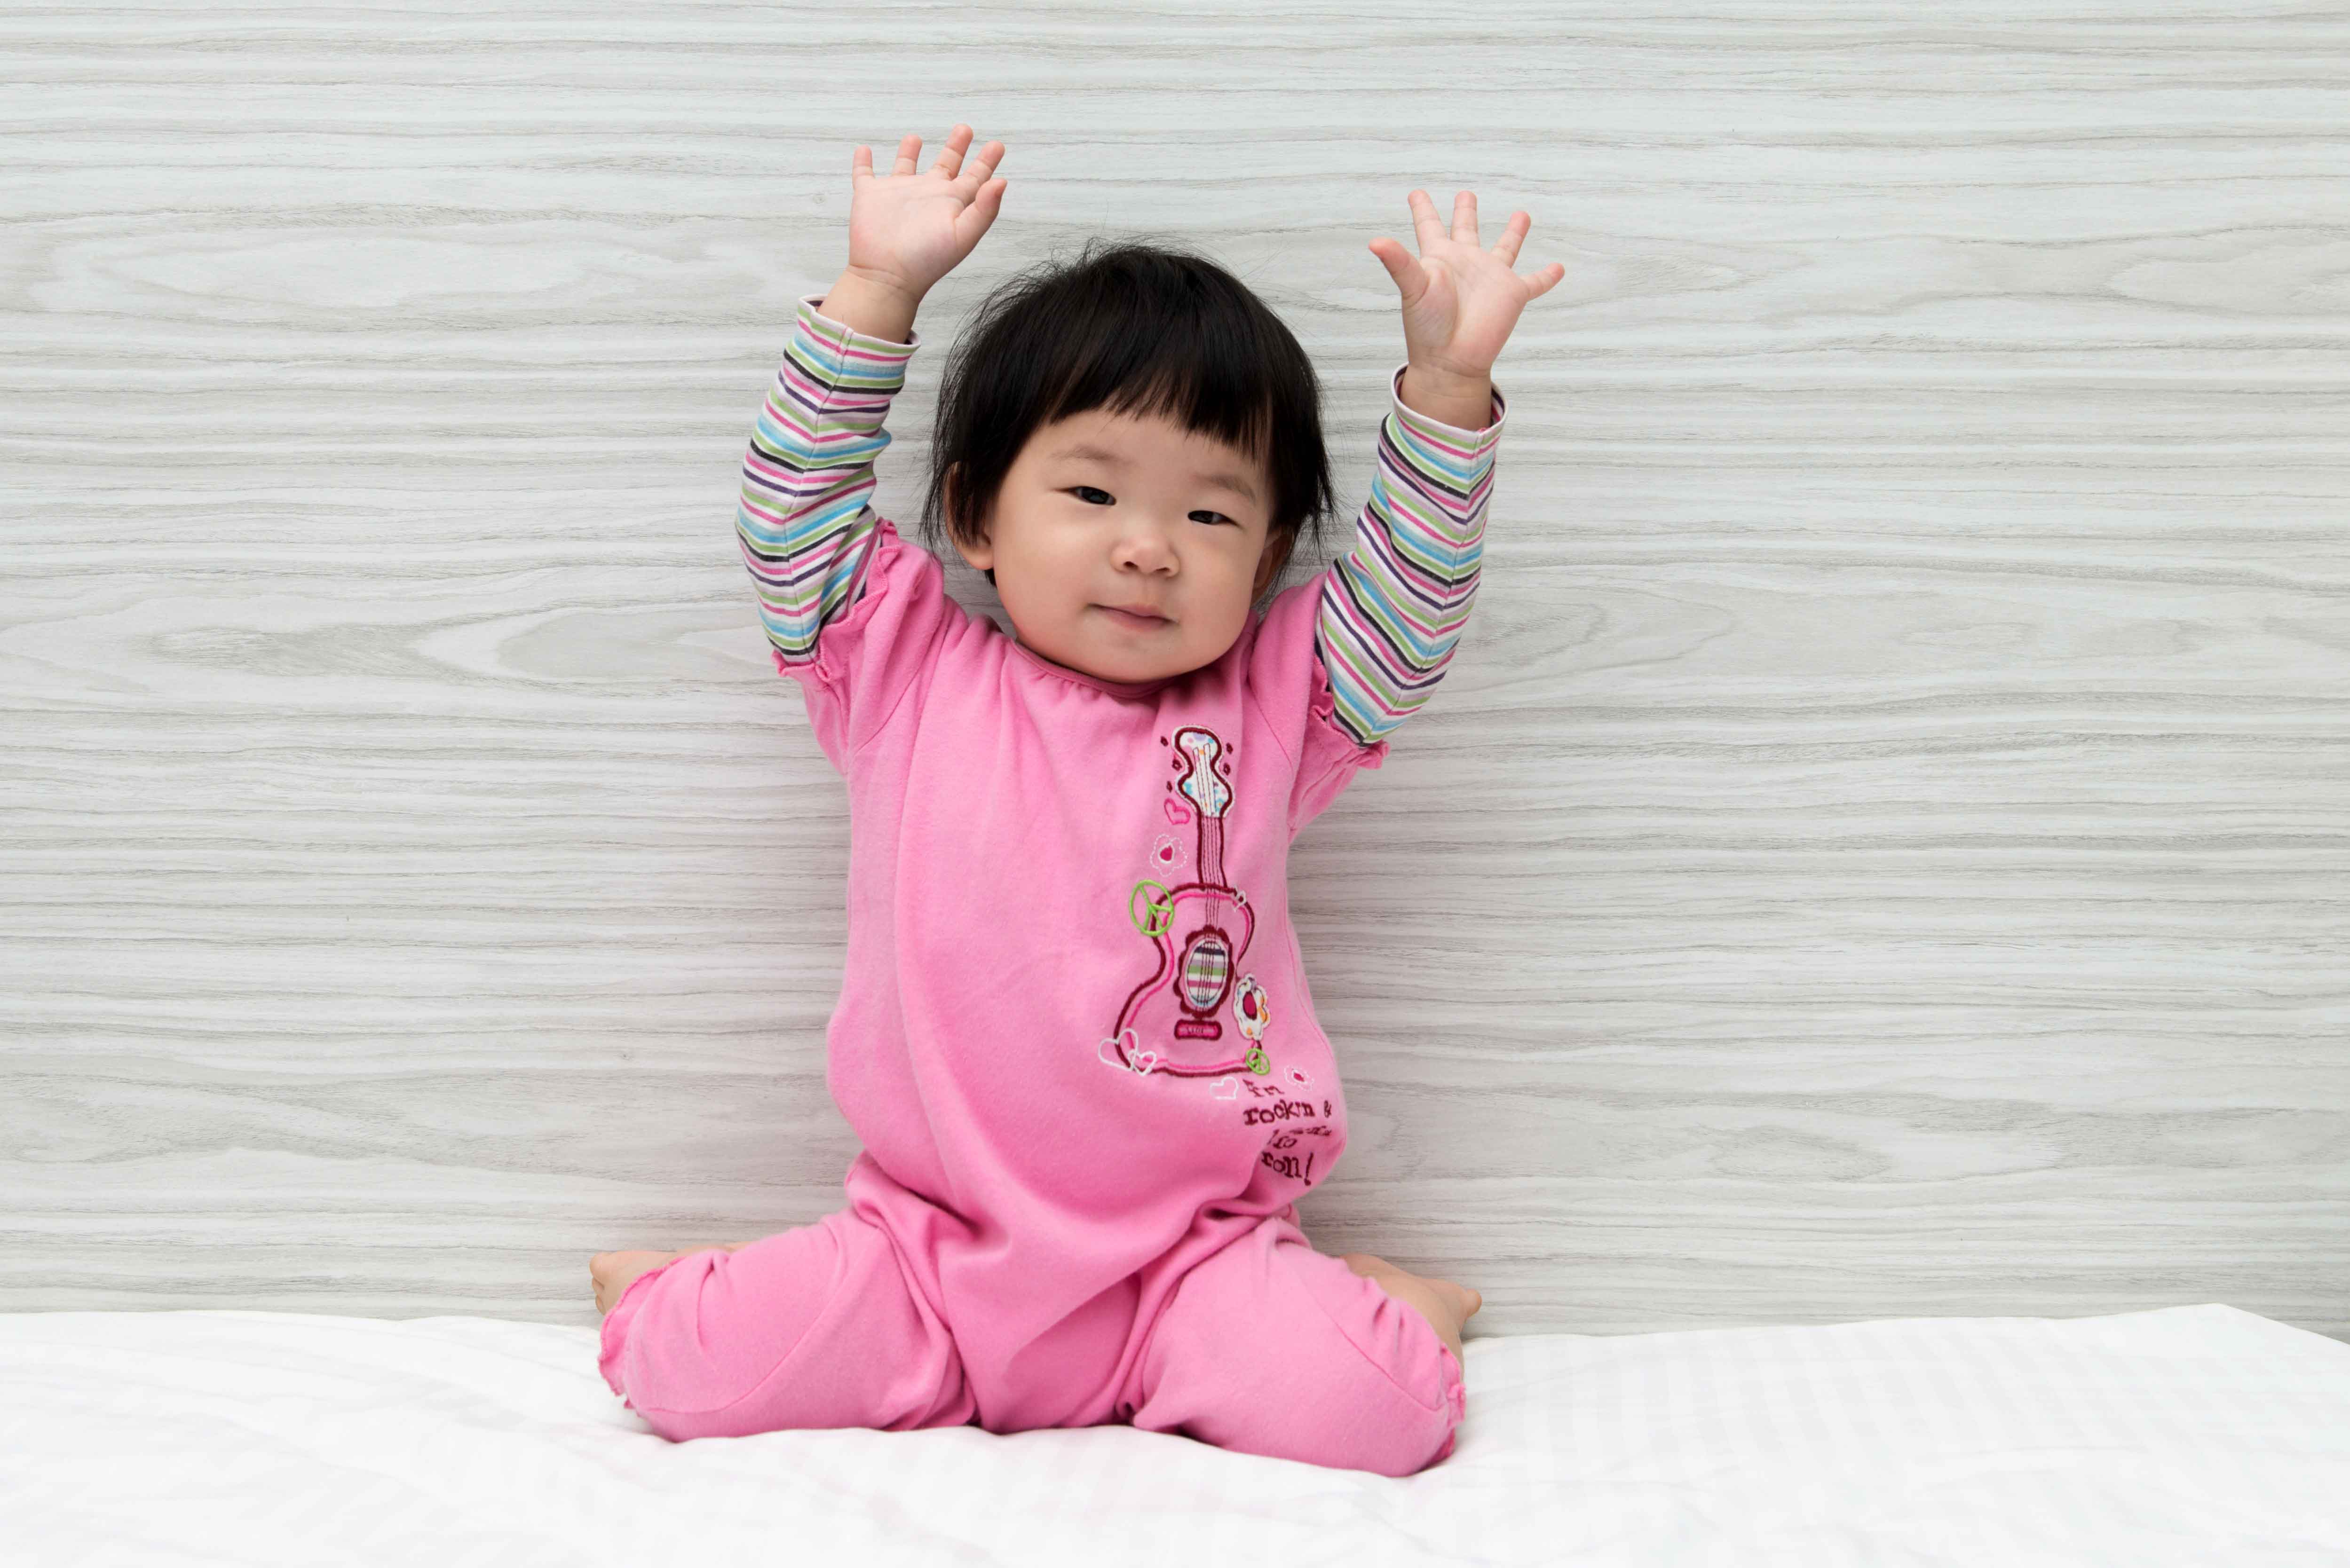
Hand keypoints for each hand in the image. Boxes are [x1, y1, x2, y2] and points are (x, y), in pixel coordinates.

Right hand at [844, 124, 1009, 305]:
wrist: (887, 276)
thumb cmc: (926, 261)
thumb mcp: (963, 235)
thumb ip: (984, 208)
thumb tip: (1001, 181)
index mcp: (951, 203)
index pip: (974, 178)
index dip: (986, 162)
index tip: (997, 145)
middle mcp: (927, 195)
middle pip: (945, 165)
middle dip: (955, 147)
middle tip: (965, 128)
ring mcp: (897, 194)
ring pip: (906, 165)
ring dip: (909, 151)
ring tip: (914, 136)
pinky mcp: (870, 196)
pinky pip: (865, 174)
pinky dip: (863, 162)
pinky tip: (863, 150)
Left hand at [1368, 191, 1564, 383]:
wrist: (1451, 360)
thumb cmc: (1427, 327)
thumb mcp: (1413, 288)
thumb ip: (1398, 263)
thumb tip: (1375, 241)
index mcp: (1439, 258)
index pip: (1429, 225)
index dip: (1422, 209)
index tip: (1416, 193)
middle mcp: (1465, 264)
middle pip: (1466, 229)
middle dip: (1465, 212)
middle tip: (1466, 194)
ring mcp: (1490, 278)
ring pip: (1505, 248)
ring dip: (1514, 233)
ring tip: (1522, 214)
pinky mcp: (1512, 295)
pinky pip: (1535, 282)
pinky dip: (1548, 276)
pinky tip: (1559, 267)